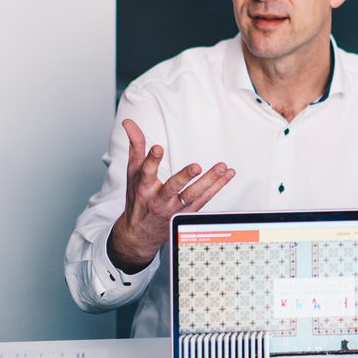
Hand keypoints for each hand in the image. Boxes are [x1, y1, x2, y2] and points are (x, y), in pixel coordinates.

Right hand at [106, 119, 234, 272]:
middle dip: (184, 177)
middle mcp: (159, 199)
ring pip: (193, 196)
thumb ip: (135, 147)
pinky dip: (217, 187)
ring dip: (210, 181)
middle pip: (172, 187)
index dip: (151, 160)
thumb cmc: (138, 199)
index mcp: (143, 187)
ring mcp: (174, 209)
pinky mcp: (187, 215)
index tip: (157, 148)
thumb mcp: (133, 174)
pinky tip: (227, 175)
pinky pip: (205, 200)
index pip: (146, 172)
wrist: (139, 234)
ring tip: (222, 167)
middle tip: (195, 166)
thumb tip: (129, 123)